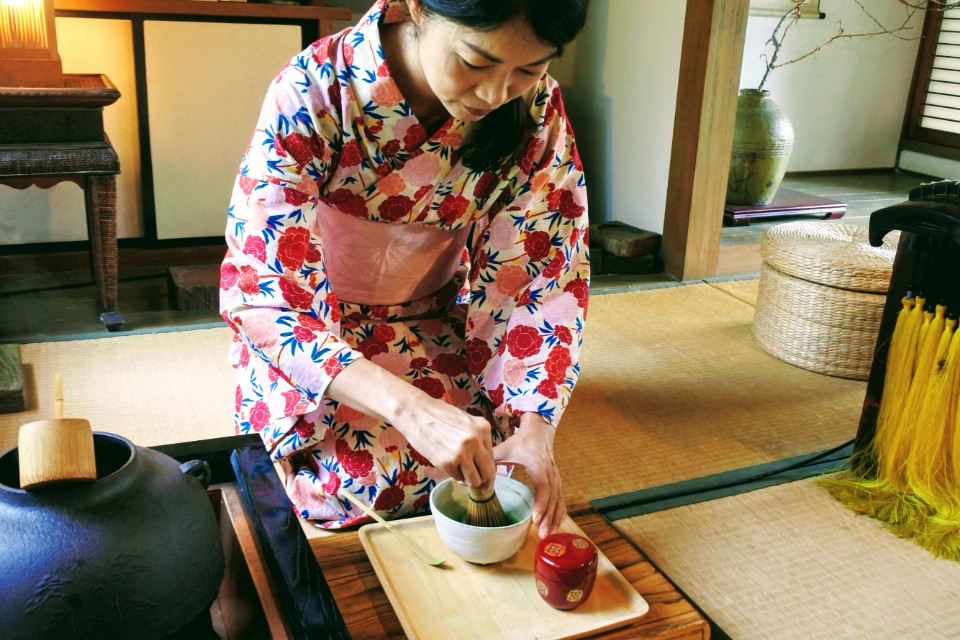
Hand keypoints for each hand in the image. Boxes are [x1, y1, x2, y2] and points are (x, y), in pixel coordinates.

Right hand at [396, 397, 497, 490]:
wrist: (415, 411)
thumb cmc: (438, 415)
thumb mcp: (465, 422)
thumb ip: (477, 438)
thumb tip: (483, 462)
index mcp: (483, 428)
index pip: (492, 457)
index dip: (486, 468)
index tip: (479, 472)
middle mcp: (477, 440)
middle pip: (488, 472)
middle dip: (483, 481)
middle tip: (475, 482)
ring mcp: (462, 452)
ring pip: (475, 480)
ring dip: (469, 481)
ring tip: (460, 474)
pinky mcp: (447, 462)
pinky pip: (458, 478)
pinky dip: (454, 476)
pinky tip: (447, 466)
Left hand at [492, 413, 564, 537]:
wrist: (539, 430)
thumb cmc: (520, 441)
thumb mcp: (503, 449)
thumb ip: (486, 463)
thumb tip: (463, 480)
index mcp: (538, 464)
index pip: (543, 486)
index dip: (541, 503)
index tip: (534, 518)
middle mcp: (550, 471)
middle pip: (553, 497)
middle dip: (548, 517)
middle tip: (542, 534)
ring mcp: (555, 476)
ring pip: (558, 499)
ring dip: (555, 518)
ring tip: (548, 535)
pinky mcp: (557, 480)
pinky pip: (561, 498)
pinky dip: (560, 512)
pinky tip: (557, 525)